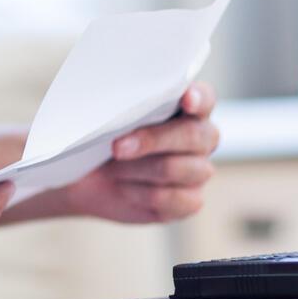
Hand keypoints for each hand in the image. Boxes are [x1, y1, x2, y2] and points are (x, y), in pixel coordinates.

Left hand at [60, 81, 219, 223]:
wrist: (93, 179)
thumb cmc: (107, 139)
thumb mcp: (112, 119)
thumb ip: (128, 109)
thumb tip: (123, 110)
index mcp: (189, 108)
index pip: (205, 98)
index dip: (198, 98)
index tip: (186, 99)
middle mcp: (202, 138)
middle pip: (192, 135)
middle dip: (151, 140)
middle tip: (117, 147)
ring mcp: (199, 170)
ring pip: (175, 168)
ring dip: (135, 169)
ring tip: (114, 168)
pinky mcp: (191, 200)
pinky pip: (169, 197)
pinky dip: (138, 193)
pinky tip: (124, 188)